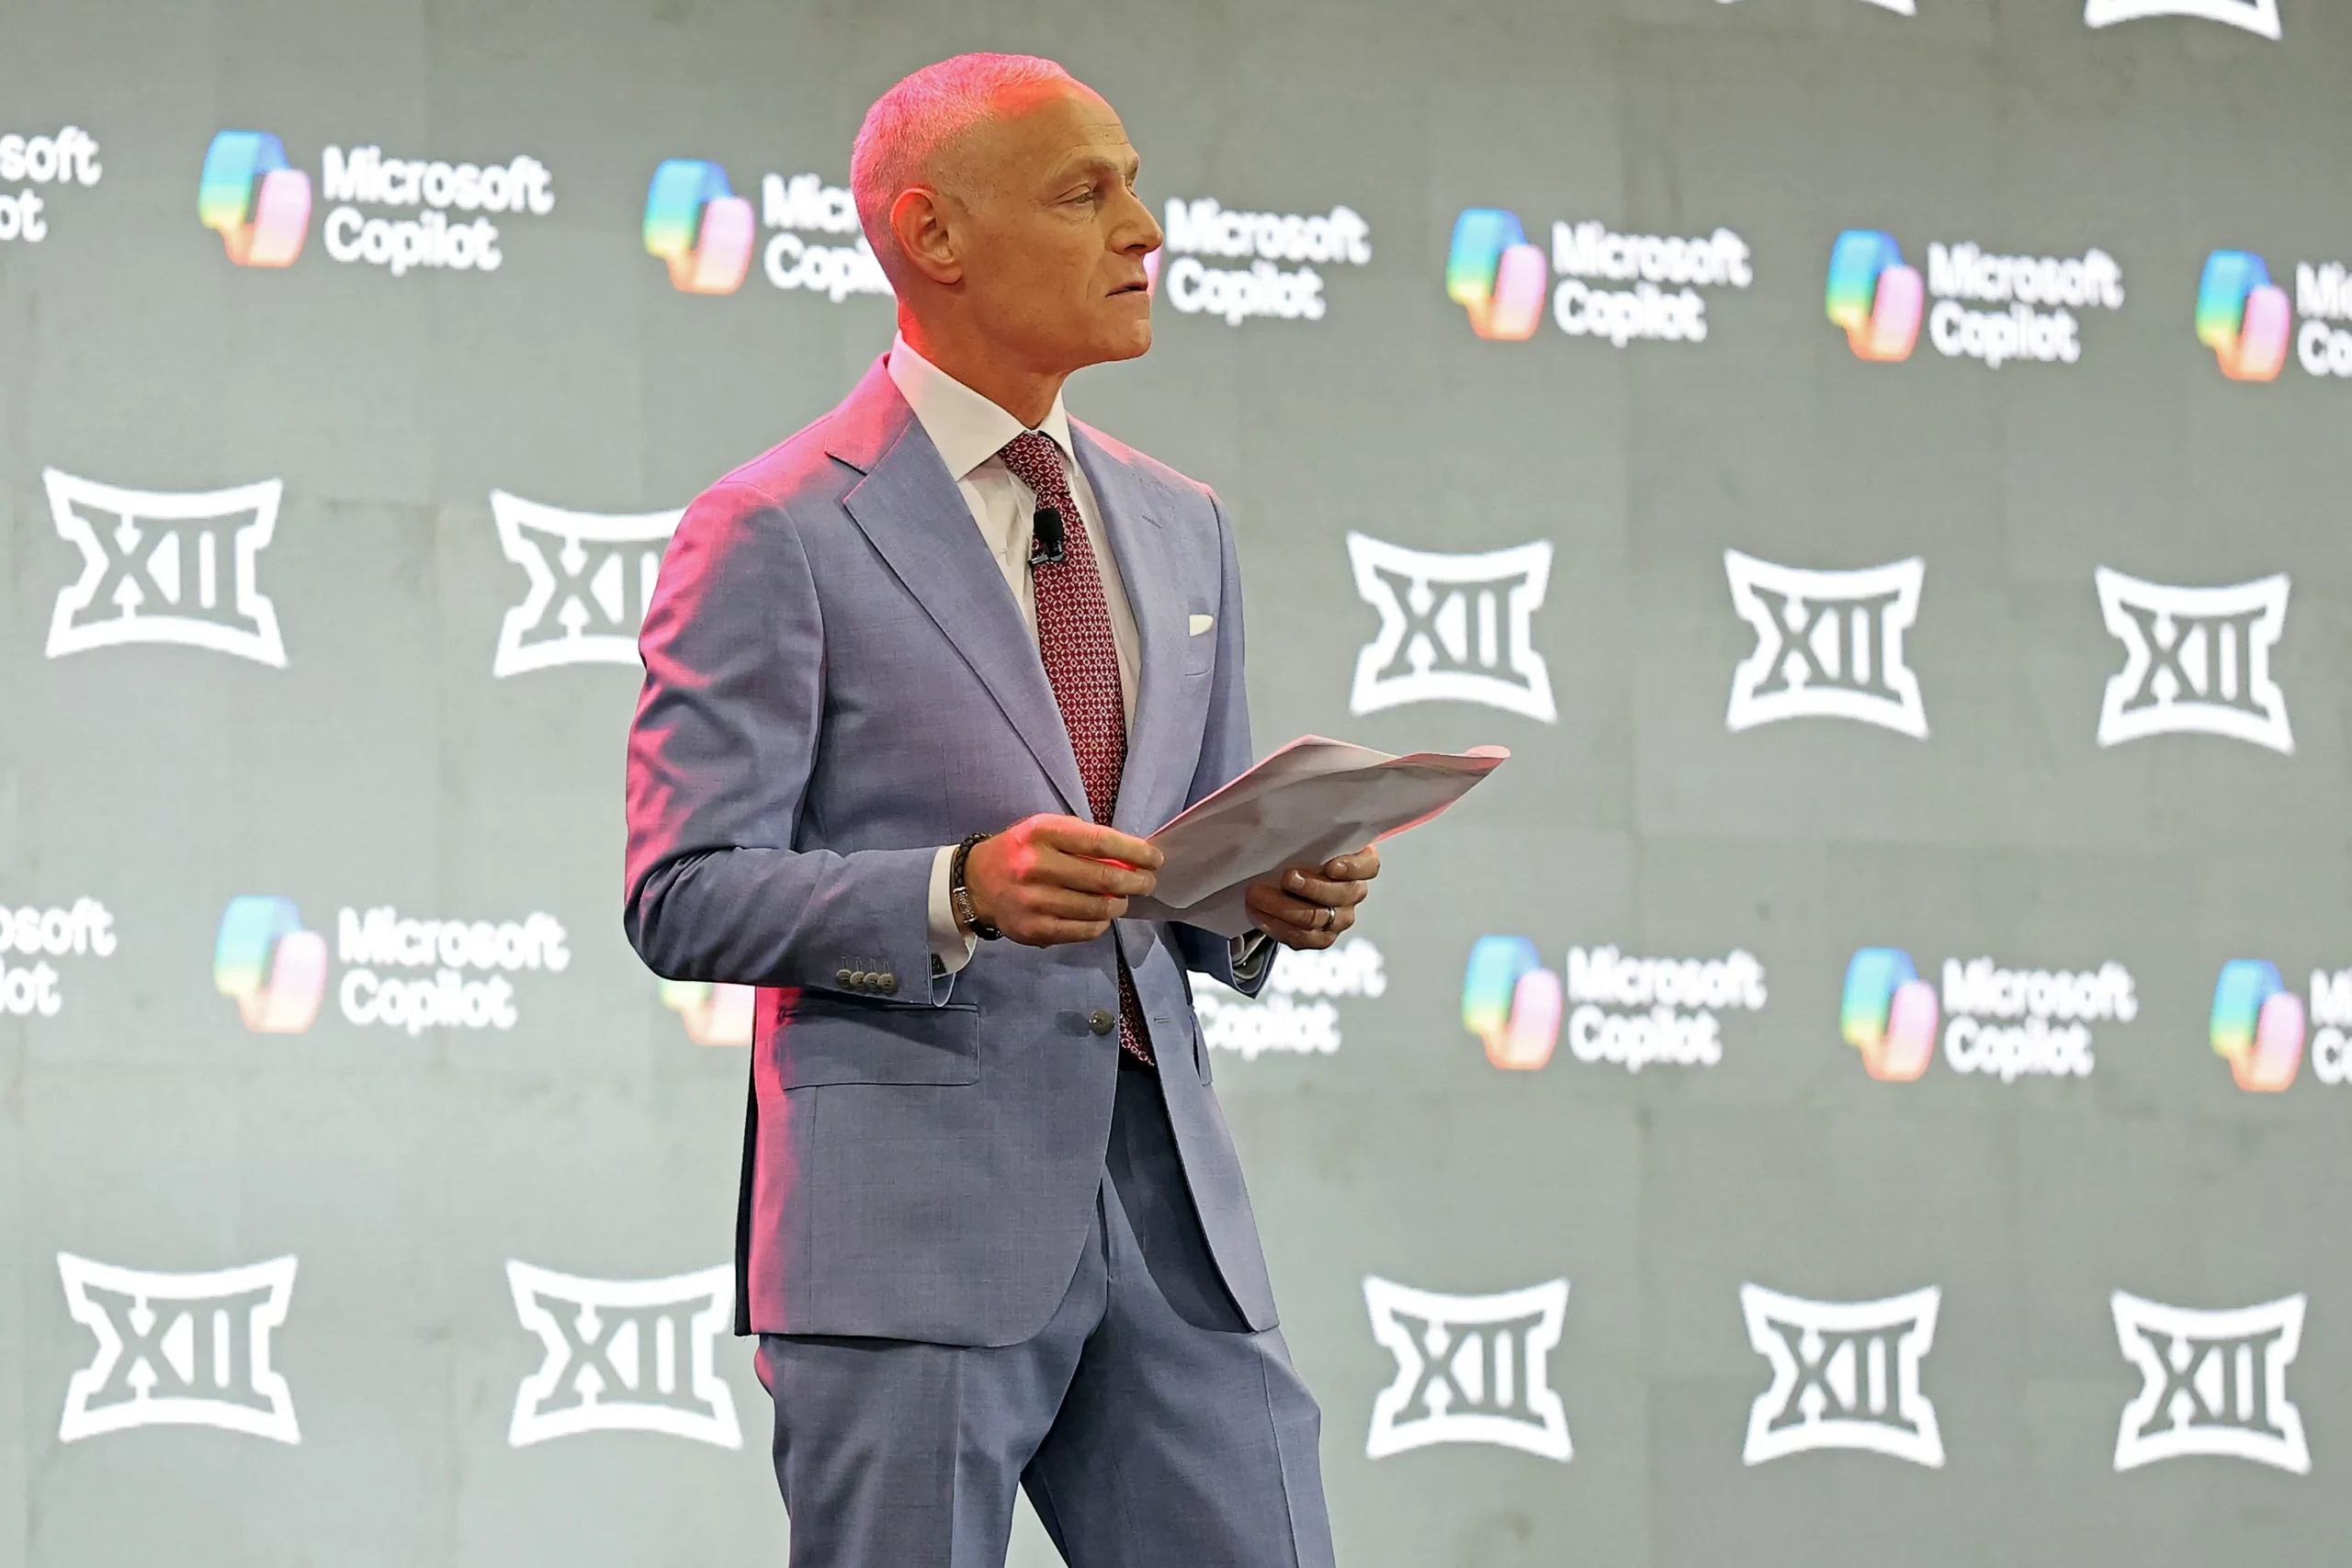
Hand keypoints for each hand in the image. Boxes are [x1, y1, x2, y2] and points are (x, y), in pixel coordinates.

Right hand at [965, 815, 1162, 947]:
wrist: (976, 883)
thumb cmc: (1021, 851)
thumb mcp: (1045, 830)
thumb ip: (1083, 839)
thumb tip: (1129, 856)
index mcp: (1041, 833)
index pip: (1100, 842)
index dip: (1134, 851)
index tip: (1155, 859)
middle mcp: (1036, 866)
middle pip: (1103, 877)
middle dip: (1135, 881)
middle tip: (1147, 883)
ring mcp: (1034, 901)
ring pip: (1097, 907)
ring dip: (1120, 904)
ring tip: (1124, 899)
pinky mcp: (1034, 929)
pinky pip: (1083, 930)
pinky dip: (1101, 923)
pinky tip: (1102, 915)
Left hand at [1244, 845, 1379, 950]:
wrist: (1284, 880)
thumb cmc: (1301, 853)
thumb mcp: (1307, 839)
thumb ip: (1307, 833)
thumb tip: (1285, 812)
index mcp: (1359, 864)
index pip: (1368, 867)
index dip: (1352, 868)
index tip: (1331, 865)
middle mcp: (1353, 892)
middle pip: (1342, 895)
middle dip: (1311, 888)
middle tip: (1286, 878)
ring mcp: (1339, 918)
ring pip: (1317, 918)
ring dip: (1284, 907)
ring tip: (1258, 895)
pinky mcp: (1321, 937)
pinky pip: (1303, 938)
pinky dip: (1278, 926)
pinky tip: (1260, 914)